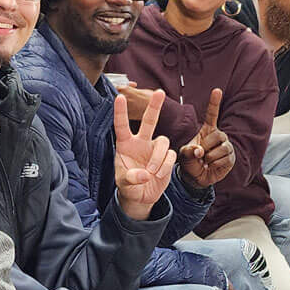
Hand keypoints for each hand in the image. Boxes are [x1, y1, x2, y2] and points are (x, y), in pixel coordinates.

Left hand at [112, 87, 173, 219]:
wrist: (140, 196)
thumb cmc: (128, 186)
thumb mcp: (123, 183)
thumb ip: (131, 178)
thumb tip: (144, 174)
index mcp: (125, 144)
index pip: (122, 125)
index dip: (120, 112)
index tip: (119, 97)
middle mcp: (141, 142)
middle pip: (149, 121)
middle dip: (154, 106)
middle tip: (159, 92)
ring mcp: (155, 149)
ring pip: (163, 142)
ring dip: (158, 157)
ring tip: (151, 172)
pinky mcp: (167, 158)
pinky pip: (170, 155)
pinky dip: (165, 166)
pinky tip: (158, 175)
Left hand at [177, 88, 234, 188]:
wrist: (196, 176)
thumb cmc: (189, 161)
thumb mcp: (184, 154)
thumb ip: (188, 151)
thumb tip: (200, 151)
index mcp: (207, 130)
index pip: (212, 114)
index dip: (214, 102)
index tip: (217, 90)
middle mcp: (218, 135)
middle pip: (217, 135)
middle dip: (207, 146)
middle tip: (200, 154)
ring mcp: (226, 146)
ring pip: (222, 148)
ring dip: (210, 157)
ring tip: (205, 161)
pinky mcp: (231, 158)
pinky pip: (224, 159)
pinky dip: (215, 164)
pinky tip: (211, 166)